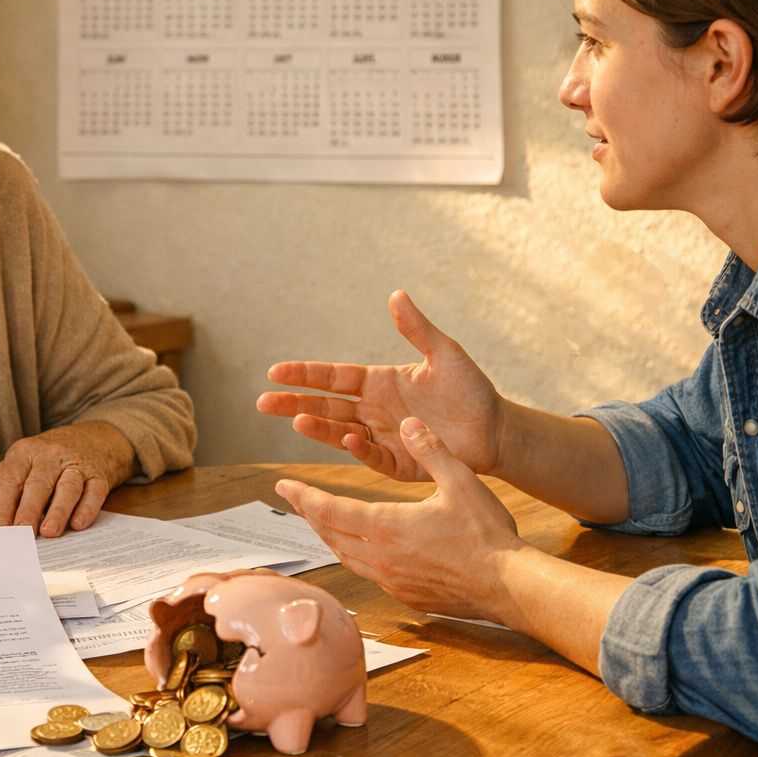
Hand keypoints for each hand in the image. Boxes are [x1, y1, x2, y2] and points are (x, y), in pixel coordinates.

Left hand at [0, 422, 133, 535]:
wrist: (90, 441)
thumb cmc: (42, 463)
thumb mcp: (12, 472)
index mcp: (23, 454)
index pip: (11, 479)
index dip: (4, 505)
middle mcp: (50, 456)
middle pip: (39, 483)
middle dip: (29, 510)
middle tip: (21, 535)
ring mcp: (76, 464)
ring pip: (67, 486)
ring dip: (59, 509)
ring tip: (49, 532)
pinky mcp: (99, 475)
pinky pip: (94, 491)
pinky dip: (87, 507)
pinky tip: (79, 524)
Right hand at [258, 290, 507, 480]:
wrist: (495, 429)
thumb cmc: (470, 389)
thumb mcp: (443, 353)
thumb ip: (417, 329)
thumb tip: (396, 294)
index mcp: (379, 382)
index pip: (333, 377)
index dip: (305, 374)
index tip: (275, 371)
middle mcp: (374, 410)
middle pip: (326, 406)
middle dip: (293, 402)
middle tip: (262, 402)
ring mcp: (384, 437)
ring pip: (341, 432)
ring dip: (318, 427)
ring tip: (295, 420)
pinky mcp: (399, 462)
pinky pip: (374, 456)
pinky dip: (359, 449)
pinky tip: (348, 439)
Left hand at [276, 416, 524, 621]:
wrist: (509, 586)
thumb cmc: (487, 534)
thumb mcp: (461, 481)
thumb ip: (431, 449)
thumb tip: (408, 422)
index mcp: (388, 526)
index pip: (329, 510)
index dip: (304, 497)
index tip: (283, 485)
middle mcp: (381, 557)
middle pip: (330, 535)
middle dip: (310, 515)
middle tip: (297, 499)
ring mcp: (393, 580)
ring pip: (346, 557)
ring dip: (329, 537)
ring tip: (321, 522)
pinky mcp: (406, 596)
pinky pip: (368, 575)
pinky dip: (355, 557)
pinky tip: (362, 550)